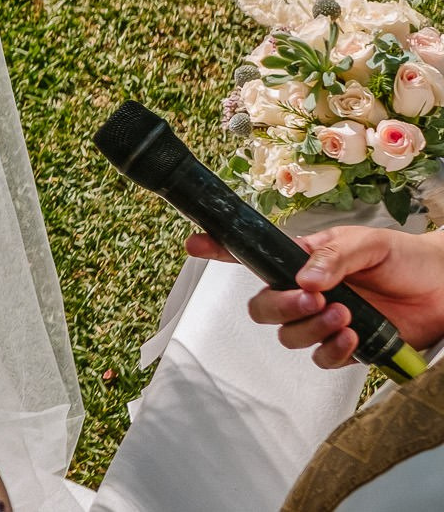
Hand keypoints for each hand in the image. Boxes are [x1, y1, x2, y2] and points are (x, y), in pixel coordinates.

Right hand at [188, 227, 443, 364]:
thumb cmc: (406, 258)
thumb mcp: (368, 243)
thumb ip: (333, 257)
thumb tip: (304, 279)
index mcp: (302, 260)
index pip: (252, 254)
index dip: (219, 250)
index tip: (195, 243)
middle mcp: (305, 291)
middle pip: (262, 307)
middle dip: (280, 306)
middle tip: (312, 299)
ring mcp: (323, 320)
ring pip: (288, 335)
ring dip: (311, 328)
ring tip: (344, 314)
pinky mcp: (346, 346)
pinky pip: (320, 358)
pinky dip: (332, 350)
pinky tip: (352, 334)